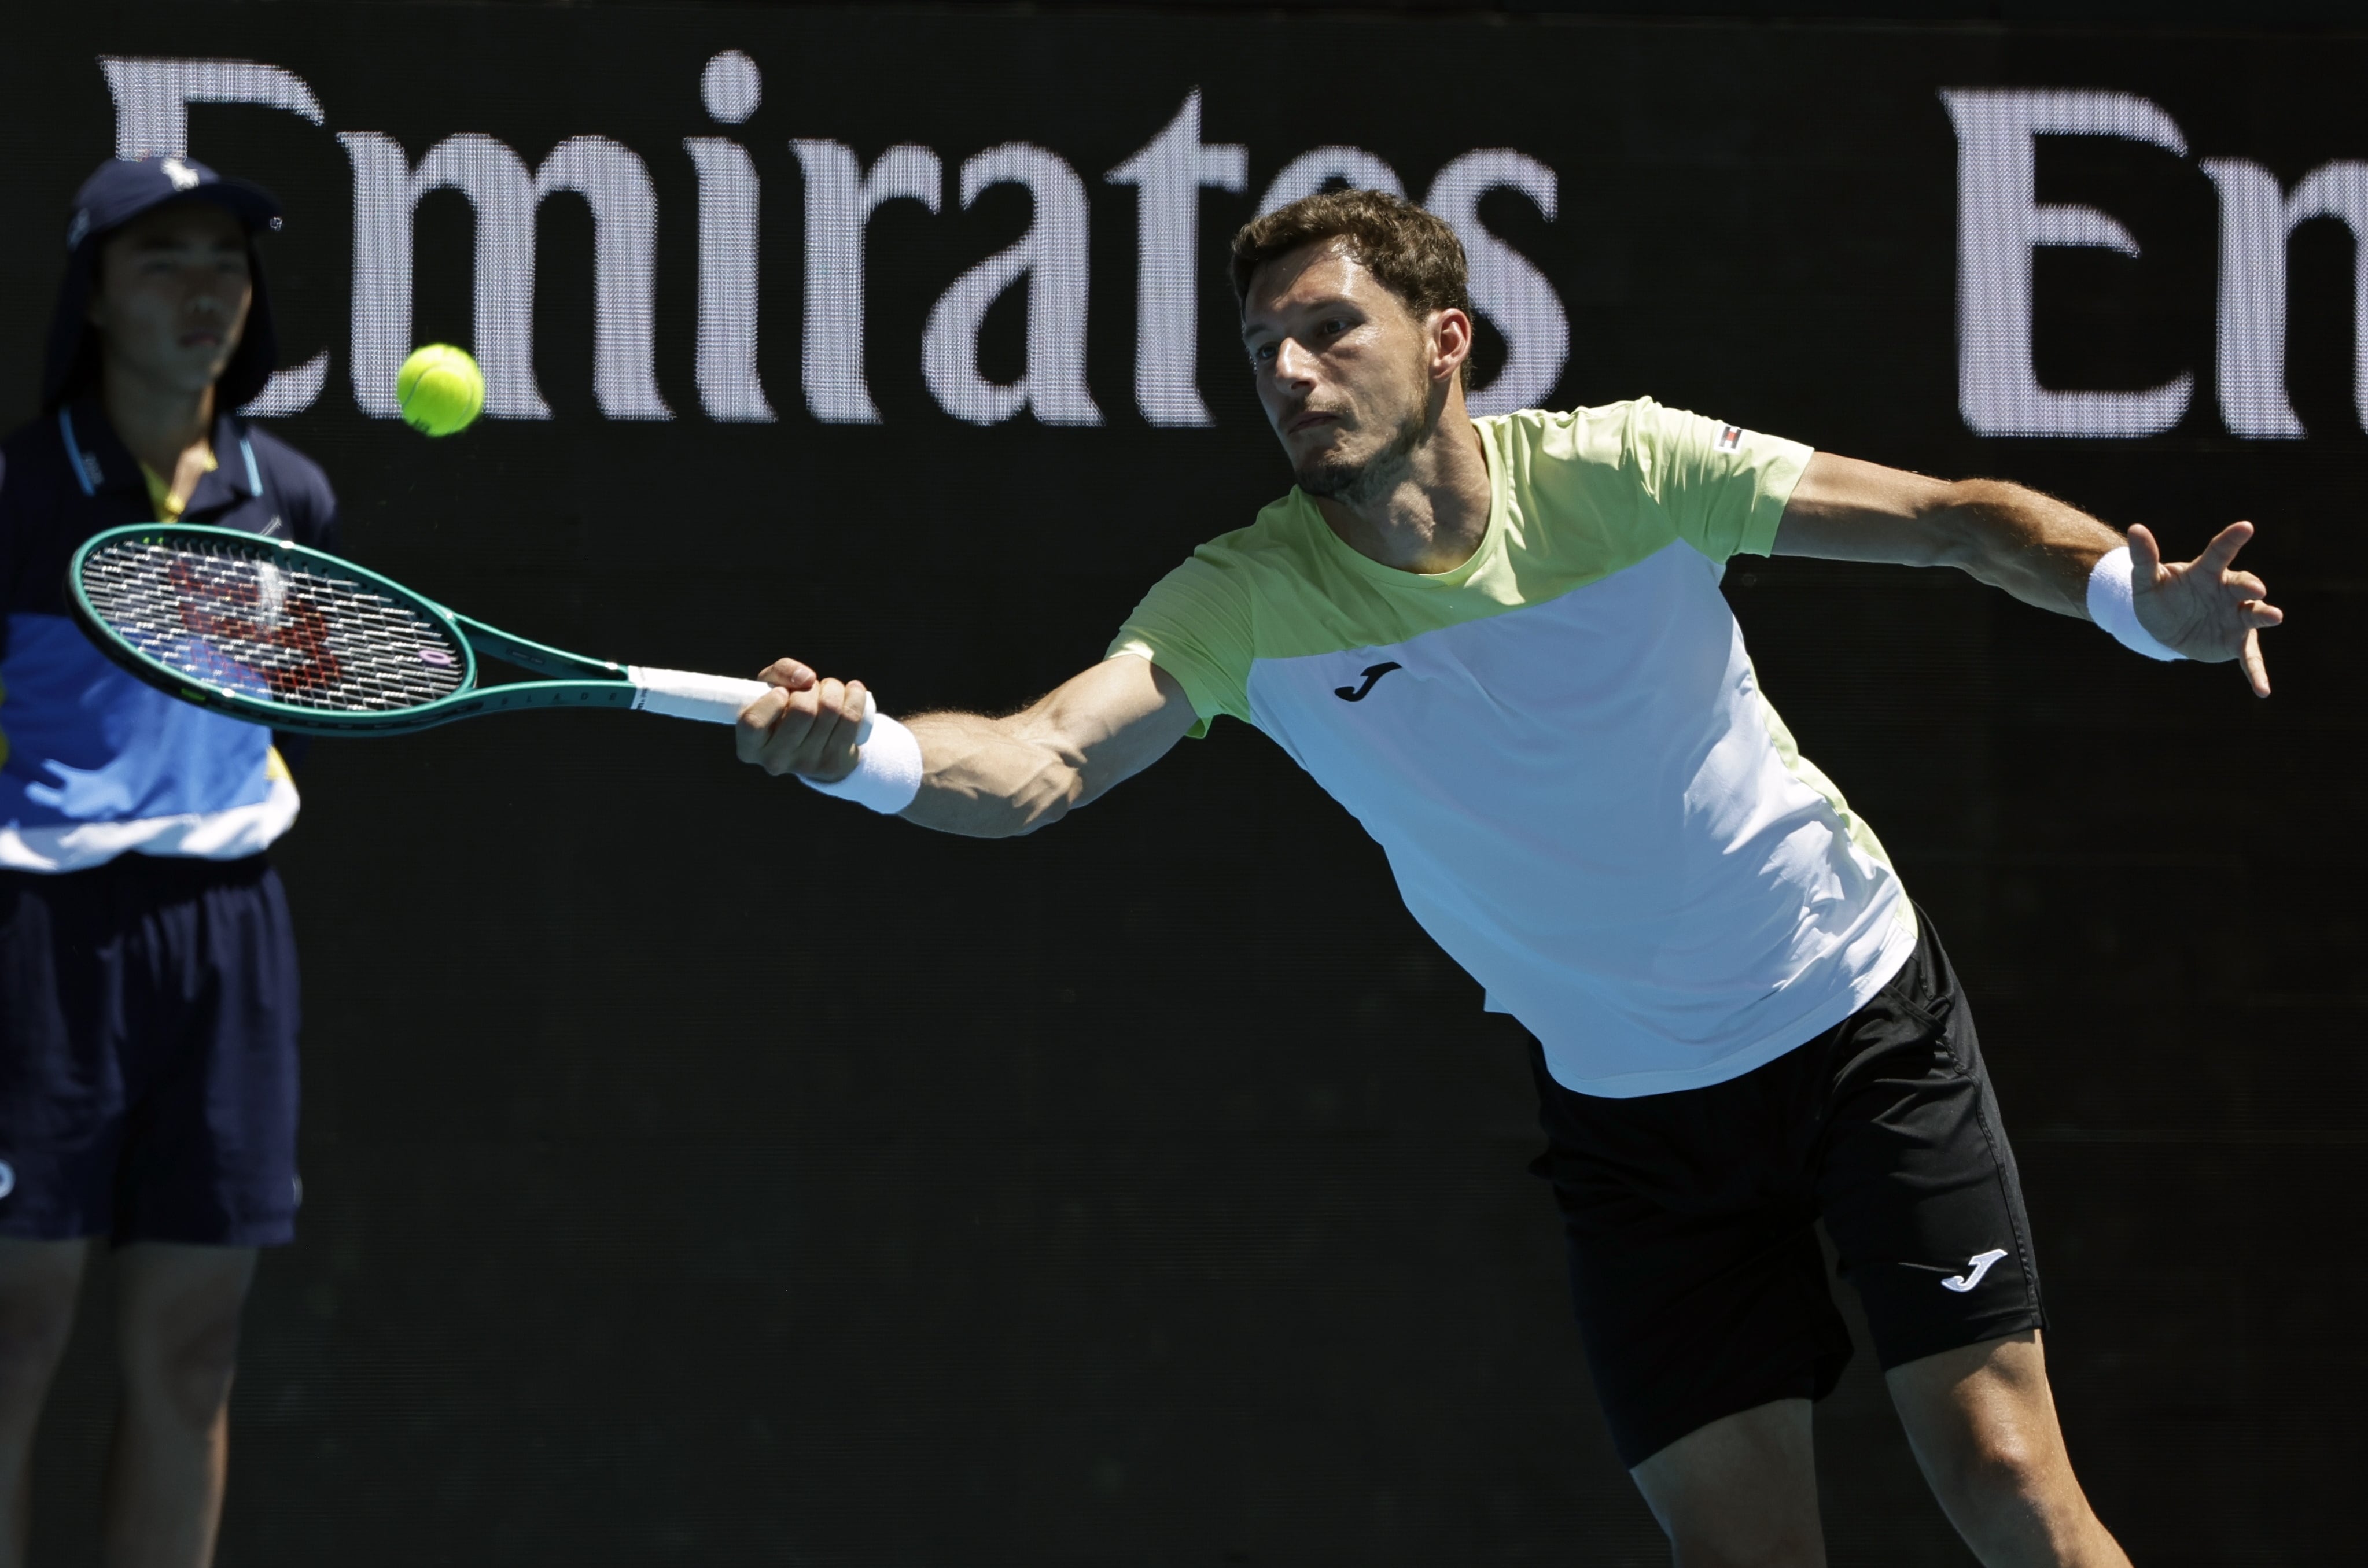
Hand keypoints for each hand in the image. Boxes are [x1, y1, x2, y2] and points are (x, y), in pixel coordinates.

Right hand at [734, 658, 868, 779]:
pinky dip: (855, 695)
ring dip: (832, 688)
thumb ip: (779, 672)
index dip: (772, 700)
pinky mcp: (834, 763)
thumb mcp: (770, 688)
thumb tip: (807, 678)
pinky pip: (851, 718)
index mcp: (750, 746)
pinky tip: (852, 690)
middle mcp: (775, 761)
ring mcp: (806, 764)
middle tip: (810, 689)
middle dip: (810, 688)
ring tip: (828, 690)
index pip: (753, 722)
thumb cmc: (785, 710)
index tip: (781, 692)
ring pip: (830, 709)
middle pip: (802, 710)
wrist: (816, 746)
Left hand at [2128, 522, 2284, 697]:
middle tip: (2256, 588)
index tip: (2246, 527)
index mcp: (2207, 572)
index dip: (2232, 539)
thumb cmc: (2159, 598)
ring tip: (2275, 617)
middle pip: (2243, 584)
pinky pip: (2249, 658)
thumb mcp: (2146, 581)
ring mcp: (2235, 617)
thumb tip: (2134, 528)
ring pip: (2254, 614)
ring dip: (2265, 615)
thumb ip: (2144, 558)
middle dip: (2251, 585)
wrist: (2162, 629)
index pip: (2220, 552)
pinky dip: (2256, 672)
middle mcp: (2227, 592)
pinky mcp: (2235, 643)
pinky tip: (2263, 691)